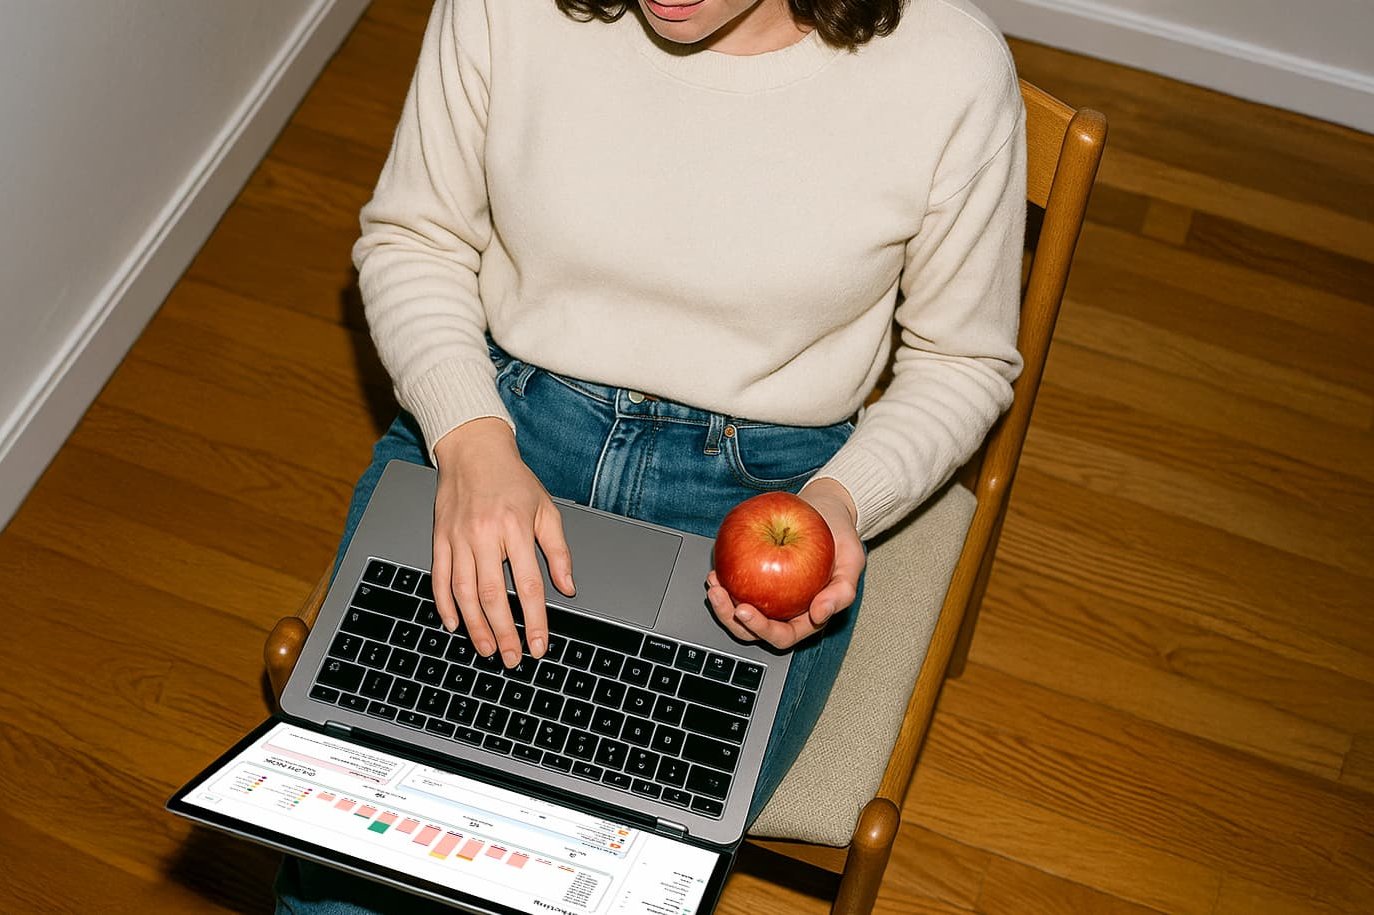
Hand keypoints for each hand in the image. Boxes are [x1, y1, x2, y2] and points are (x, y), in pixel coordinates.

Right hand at [431, 418, 574, 666]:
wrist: (473, 449)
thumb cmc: (513, 480)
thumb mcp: (546, 510)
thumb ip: (558, 551)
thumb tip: (568, 587)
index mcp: (516, 528)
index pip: (528, 584)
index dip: (535, 619)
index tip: (539, 644)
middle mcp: (485, 535)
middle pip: (493, 595)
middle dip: (504, 632)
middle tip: (512, 658)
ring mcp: (458, 537)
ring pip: (464, 592)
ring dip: (475, 626)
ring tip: (487, 649)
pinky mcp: (439, 538)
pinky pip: (439, 577)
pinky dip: (445, 604)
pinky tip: (454, 624)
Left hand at [706, 478, 863, 649]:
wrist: (827, 510)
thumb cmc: (841, 539)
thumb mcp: (852, 562)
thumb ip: (842, 592)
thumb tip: (820, 614)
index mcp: (808, 617)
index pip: (782, 635)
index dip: (761, 629)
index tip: (744, 611)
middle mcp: (785, 610)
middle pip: (752, 630)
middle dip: (730, 619)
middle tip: (719, 595)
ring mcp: (768, 596)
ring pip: (738, 612)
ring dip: (721, 604)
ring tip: (714, 584)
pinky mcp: (755, 577)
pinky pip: (736, 586)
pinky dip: (724, 581)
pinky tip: (717, 570)